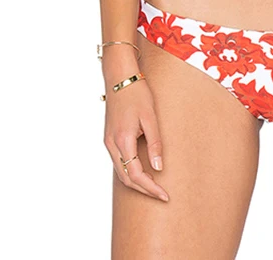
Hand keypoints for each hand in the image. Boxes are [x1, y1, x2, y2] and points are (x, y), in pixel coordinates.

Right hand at [103, 74, 169, 201]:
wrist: (119, 78)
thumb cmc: (137, 93)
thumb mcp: (150, 117)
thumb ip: (155, 143)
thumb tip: (158, 168)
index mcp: (123, 141)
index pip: (136, 175)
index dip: (150, 188)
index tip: (164, 195)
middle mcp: (112, 145)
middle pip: (126, 179)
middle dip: (144, 190)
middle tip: (161, 194)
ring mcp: (108, 142)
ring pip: (120, 172)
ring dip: (136, 182)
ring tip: (154, 186)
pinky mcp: (109, 138)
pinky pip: (118, 162)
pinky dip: (129, 171)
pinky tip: (141, 171)